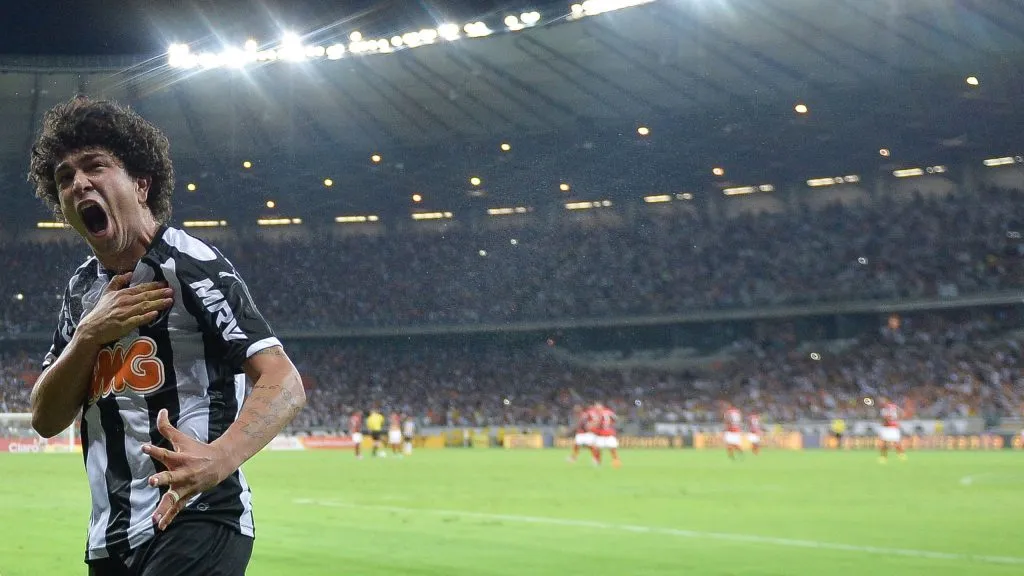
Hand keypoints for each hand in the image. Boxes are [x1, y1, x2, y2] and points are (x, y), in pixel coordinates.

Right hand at [77, 273, 173, 345]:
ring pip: (144, 307)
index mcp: (122, 294)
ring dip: (158, 303)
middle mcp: (124, 302)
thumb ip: (117, 281)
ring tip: (170, 301)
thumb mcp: (107, 293)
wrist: (91, 328)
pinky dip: (146, 316)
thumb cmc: (101, 311)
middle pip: (145, 296)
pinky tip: (155, 314)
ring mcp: (124, 313)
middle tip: (172, 290)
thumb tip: (129, 273)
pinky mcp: (124, 325)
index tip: (165, 283)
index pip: (141, 288)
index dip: (154, 285)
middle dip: (160, 293)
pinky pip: (137, 320)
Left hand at [143, 409, 235, 529]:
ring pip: (174, 497)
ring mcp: (185, 486)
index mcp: (180, 458)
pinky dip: (169, 517)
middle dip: (162, 479)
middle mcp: (182, 473)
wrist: (220, 463)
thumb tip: (161, 411)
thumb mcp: (182, 438)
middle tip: (153, 481)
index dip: (154, 450)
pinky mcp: (187, 495)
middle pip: (170, 477)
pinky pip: (177, 508)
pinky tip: (160, 526)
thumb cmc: (197, 449)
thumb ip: (168, 428)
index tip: (144, 447)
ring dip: (165, 506)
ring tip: (154, 517)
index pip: (164, 452)